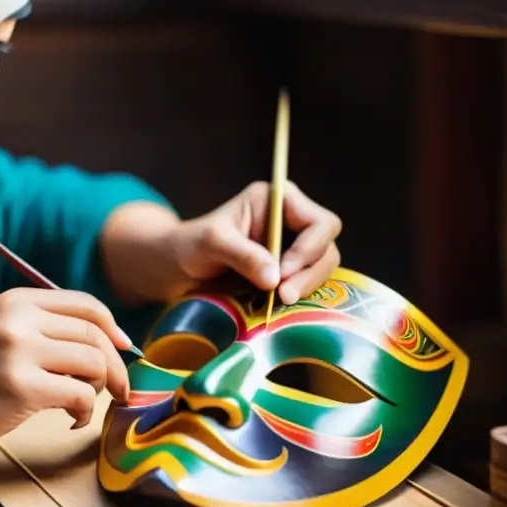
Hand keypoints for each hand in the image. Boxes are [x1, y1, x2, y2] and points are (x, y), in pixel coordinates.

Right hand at [0, 287, 132, 452]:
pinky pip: (80, 395)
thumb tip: (100, 343)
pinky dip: (85, 411)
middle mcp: (20, 320)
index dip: (113, 326)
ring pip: (93, 362)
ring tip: (82, 404)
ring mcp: (20, 353)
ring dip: (100, 388)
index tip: (124, 347)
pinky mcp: (22, 388)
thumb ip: (39, 328)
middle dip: (115, 364)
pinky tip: (70, 420)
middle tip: (118, 389)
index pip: (85, 304)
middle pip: (95, 333)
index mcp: (16, 301)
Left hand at [172, 181, 341, 304]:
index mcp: (277, 200)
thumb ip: (242, 255)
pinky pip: (309, 285)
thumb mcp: (212, 243)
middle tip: (284, 296)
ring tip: (280, 302)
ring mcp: (293, 247)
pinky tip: (280, 306)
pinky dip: (300, 297)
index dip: (309, 249)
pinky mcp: (290, 272)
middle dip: (309, 273)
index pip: (319, 222)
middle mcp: (291, 220)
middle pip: (326, 247)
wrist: (180, 267)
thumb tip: (274, 277)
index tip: (282, 272)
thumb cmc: (192, 244)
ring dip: (306, 287)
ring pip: (322, 269)